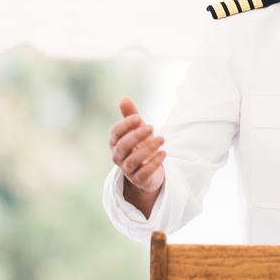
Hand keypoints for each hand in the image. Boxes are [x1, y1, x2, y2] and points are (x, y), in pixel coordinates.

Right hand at [108, 98, 165, 215]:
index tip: (139, 118)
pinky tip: (164, 153)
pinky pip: (144, 173)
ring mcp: (127, 170)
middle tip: (152, 127)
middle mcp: (118, 157)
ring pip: (133, 160)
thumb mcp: (138, 130)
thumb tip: (124, 99)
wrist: (148, 172)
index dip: (126, 124)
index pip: (115, 133)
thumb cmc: (140, 147)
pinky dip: (154, 163)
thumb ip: (131, 116)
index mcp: (115, 143)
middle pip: (122, 146)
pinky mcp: (139, 180)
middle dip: (136, 136)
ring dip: (148, 148)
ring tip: (162, 138)